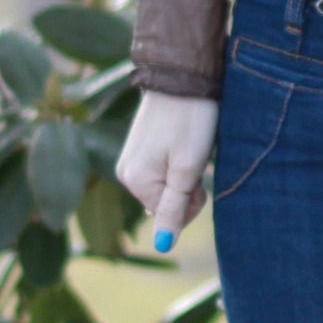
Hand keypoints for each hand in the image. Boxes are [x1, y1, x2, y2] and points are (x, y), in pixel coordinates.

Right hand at [116, 90, 219, 253]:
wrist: (182, 76)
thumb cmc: (190, 121)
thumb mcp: (187, 169)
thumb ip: (174, 209)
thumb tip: (163, 246)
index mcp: (135, 181)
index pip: (171, 215)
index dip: (193, 200)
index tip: (198, 172)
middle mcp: (125, 173)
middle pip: (165, 203)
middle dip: (186, 189)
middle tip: (195, 156)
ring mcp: (130, 159)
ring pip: (165, 187)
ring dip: (182, 175)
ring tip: (189, 145)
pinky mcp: (138, 147)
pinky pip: (160, 171)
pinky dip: (176, 163)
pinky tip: (181, 141)